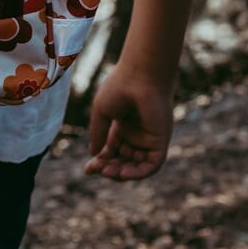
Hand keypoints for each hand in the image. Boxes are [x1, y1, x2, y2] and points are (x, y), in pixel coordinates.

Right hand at [84, 64, 174, 180]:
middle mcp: (136, 133)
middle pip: (122, 160)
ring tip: (107, 171)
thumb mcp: (102, 112)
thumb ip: (98, 134)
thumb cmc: (119, 87)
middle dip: (108, 168)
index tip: (87, 169)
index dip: (100, 161)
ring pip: (136, 166)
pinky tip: (122, 173)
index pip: (112, 150)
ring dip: (121, 173)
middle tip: (95, 170)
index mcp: (122, 125)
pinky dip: (138, 173)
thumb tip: (94, 154)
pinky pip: (151, 165)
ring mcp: (149, 138)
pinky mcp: (160, 141)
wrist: (140, 75)